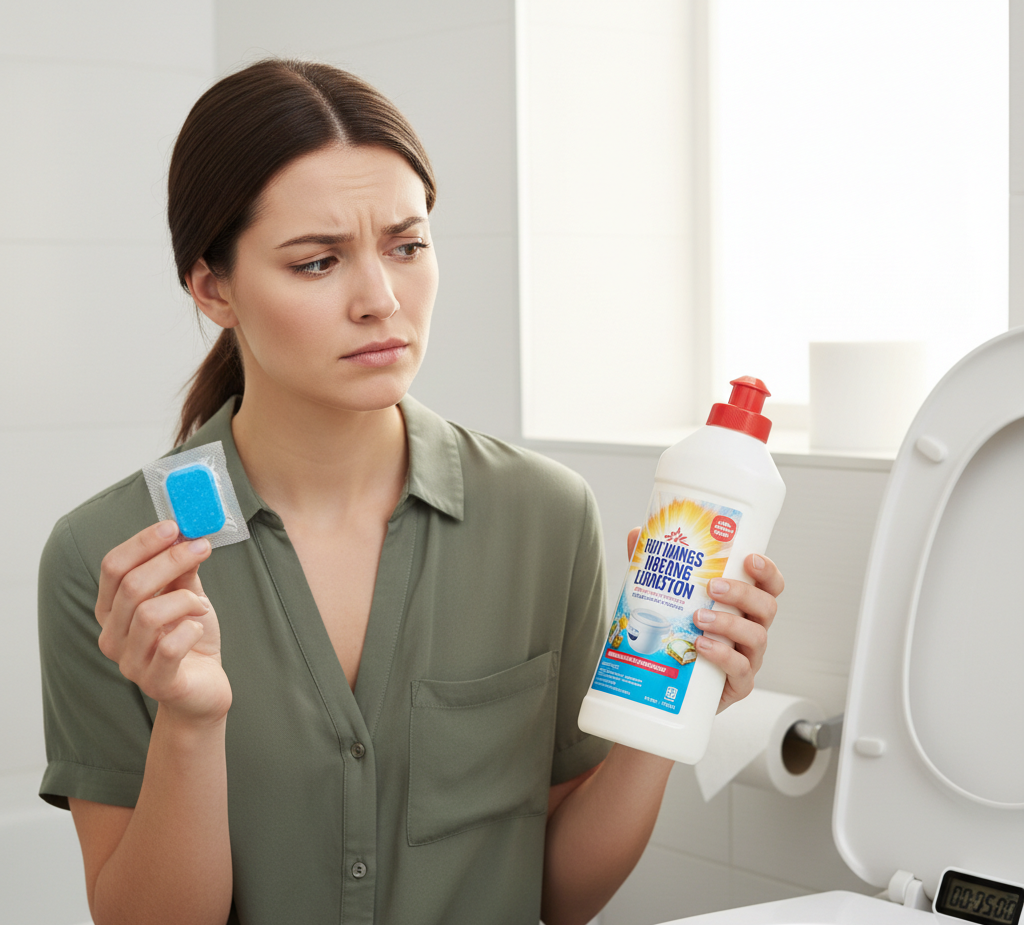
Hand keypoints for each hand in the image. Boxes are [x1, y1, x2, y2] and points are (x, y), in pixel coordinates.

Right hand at [96, 520, 231, 722]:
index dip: (142, 543)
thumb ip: (182, 571)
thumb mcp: (187, 597)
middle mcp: (112, 636)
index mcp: (112, 610)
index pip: (113, 567)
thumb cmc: (191, 640)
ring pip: (149, 614)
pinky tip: (198, 629)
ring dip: (184, 599)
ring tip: (200, 605)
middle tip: (201, 547)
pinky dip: (191, 629)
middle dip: (170, 560)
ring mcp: (130, 662)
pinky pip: (170, 646)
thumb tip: (186, 534)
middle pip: (131, 586)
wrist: (204, 689)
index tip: (174, 526)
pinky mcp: (156, 682)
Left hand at [625, 528, 784, 711]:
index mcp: (743, 606)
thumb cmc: (679, 635)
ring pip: (757, 637)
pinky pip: (742, 671)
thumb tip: (638, 533)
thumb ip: (653, 567)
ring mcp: (748, 658)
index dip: (767, 571)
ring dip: (729, 623)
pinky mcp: (738, 685)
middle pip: (767, 607)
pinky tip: (702, 646)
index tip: (750, 559)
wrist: (670, 687)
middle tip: (713, 586)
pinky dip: (723, 656)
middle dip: (743, 593)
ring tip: (699, 618)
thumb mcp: (666, 599)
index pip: (769, 586)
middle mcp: (752, 629)